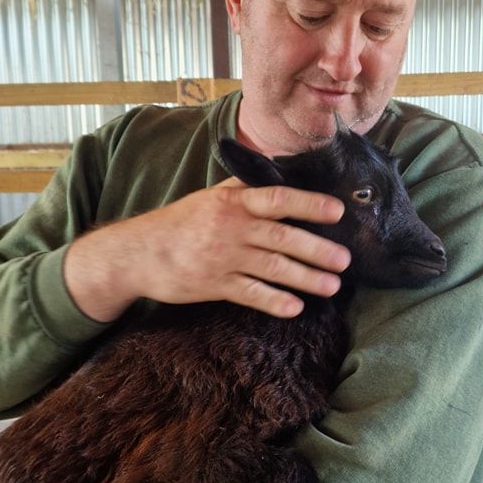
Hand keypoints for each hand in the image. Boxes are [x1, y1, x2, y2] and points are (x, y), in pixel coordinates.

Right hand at [64, 178, 350, 321]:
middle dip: (316, 249)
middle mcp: (231, 226)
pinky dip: (274, 301)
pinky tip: (296, 308)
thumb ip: (245, 189)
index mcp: (233, 201)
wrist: (138, 252)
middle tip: (344, 261)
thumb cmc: (181, 222)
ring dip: (305, 278)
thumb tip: (280, 173)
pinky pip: (250, 294)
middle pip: (281, 237)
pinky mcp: (214, 284)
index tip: (336, 212)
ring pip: (272, 267)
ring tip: (331, 286)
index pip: (277, 199)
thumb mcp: (211, 196)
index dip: (309, 204)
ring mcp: (223, 257)